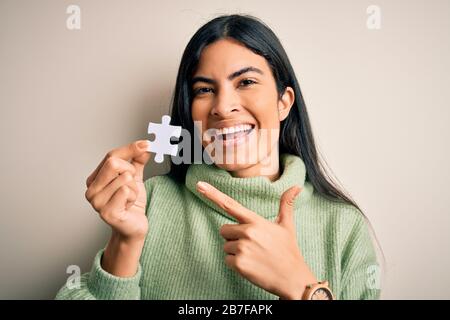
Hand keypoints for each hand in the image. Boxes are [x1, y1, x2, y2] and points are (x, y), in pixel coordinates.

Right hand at [85, 140, 150, 241]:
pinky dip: (133, 197)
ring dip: (134, 188)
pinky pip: (126, 191)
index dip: (130, 149)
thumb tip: (144, 145)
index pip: (111, 156)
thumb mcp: (135, 178)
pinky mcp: (107, 212)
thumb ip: (137, 161)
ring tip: (128, 199)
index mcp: (94, 179)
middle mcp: (91, 190)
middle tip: (132, 184)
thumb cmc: (131, 204)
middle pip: (114, 163)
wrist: (134, 227)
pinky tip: (128, 206)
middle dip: (130, 171)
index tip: (146, 144)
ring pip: (124, 178)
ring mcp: (97, 202)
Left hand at [196, 181, 316, 299]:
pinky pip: (227, 260)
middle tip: (252, 245)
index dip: (213, 194)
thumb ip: (286, 204)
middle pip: (224, 230)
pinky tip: (251, 266)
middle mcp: (248, 232)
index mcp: (256, 221)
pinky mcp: (239, 264)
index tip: (200, 185)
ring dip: (236, 252)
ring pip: (226, 246)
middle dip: (233, 237)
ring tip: (254, 256)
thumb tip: (296, 186)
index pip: (230, 204)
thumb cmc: (288, 251)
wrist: (293, 278)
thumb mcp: (287, 226)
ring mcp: (242, 248)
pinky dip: (236, 265)